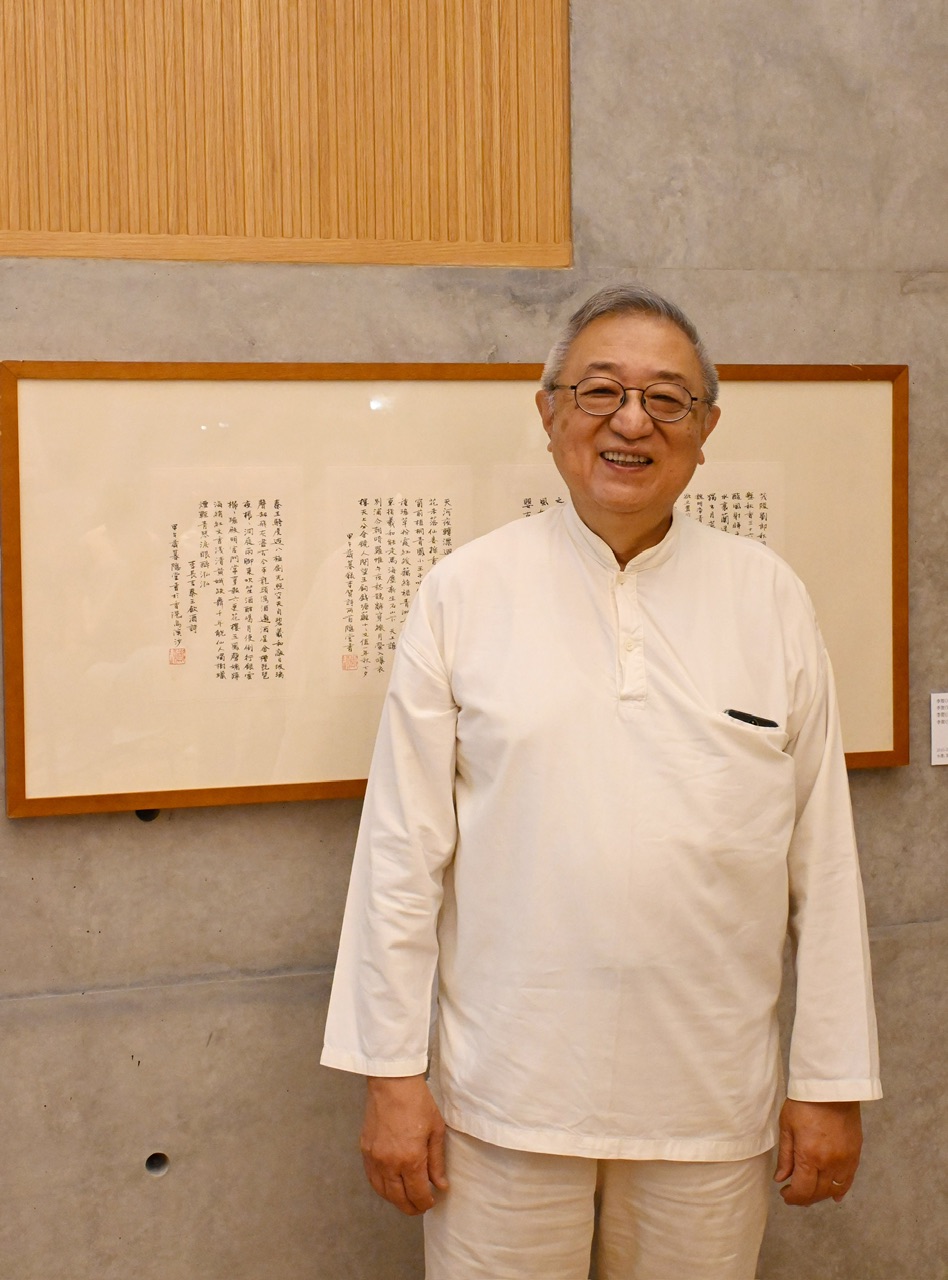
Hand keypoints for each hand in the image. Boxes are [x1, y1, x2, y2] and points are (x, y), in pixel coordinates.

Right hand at [360, 1074, 448, 1214]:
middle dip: (411, 1207)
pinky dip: (382, 1187)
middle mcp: (389, 1163)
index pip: (417, 1194)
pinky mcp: (365, 1150)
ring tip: (407, 1198)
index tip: (432, 1201)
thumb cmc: (417, 1101)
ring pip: (383, 1192)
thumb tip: (440, 1185)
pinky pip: (372, 1178)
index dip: (426, 1203)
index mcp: (410, 1159)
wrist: (392, 1081)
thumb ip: (437, 1162)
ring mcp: (374, 1157)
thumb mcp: (436, 1130)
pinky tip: (391, 1185)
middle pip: (398, 1198)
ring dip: (395, 1199)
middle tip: (421, 1205)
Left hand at [774, 1098, 862, 1206]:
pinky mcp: (855, 1154)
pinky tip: (833, 1194)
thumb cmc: (805, 1103)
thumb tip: (780, 1179)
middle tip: (794, 1193)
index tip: (785, 1194)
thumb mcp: (787, 1126)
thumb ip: (785, 1156)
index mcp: (809, 1156)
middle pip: (818, 1193)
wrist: (831, 1087)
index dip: (792, 1197)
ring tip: (810, 1191)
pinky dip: (840, 1190)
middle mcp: (830, 1163)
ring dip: (821, 1195)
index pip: (802, 1190)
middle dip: (804, 1198)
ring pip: (834, 1190)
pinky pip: (848, 1181)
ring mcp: (845, 1160)